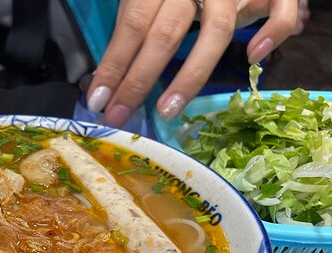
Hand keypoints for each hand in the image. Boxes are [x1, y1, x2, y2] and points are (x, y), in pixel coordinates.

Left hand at [86, 0, 298, 127]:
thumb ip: (137, 25)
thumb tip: (110, 76)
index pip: (133, 24)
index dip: (114, 64)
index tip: (98, 100)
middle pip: (165, 33)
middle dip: (139, 80)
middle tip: (119, 115)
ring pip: (216, 29)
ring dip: (190, 75)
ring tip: (166, 111)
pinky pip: (281, 9)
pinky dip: (272, 32)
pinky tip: (254, 56)